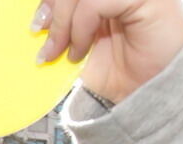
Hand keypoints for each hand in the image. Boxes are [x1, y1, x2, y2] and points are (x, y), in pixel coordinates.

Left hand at [33, 0, 182, 102]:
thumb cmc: (119, 71)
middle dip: (54, 11)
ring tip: (65, 53)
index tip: (37, 26)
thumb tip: (35, 20)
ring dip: (64, 24)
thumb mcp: (79, 45)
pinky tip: (80, 52)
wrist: (147, 95)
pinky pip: (97, 2)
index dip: (50, 1)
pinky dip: (81, 28)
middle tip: (45, 43)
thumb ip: (62, 26)